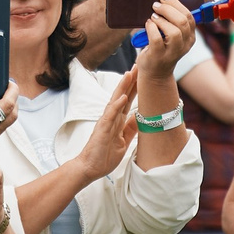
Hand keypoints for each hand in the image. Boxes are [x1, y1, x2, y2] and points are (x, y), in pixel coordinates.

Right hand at [74, 67, 136, 181]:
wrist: (90, 168)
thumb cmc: (104, 156)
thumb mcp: (123, 141)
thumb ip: (130, 129)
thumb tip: (139, 117)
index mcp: (117, 120)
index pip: (128, 100)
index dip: (135, 87)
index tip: (144, 74)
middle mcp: (111, 118)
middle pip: (122, 95)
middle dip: (131, 81)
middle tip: (139, 64)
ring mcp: (106, 122)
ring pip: (115, 100)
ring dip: (123, 87)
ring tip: (130, 73)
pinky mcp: (101, 129)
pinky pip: (109, 115)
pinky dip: (116, 105)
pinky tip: (122, 96)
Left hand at [139, 0, 196, 69]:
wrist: (155, 73)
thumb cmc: (161, 48)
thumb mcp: (171, 35)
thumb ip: (172, 21)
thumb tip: (162, 1)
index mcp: (190, 37)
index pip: (189, 16)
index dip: (176, 4)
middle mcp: (185, 45)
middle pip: (183, 22)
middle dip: (168, 9)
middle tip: (155, 5)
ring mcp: (173, 52)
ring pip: (174, 32)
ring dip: (162, 20)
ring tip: (153, 16)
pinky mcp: (159, 56)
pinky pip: (157, 39)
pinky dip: (152, 28)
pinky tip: (148, 25)